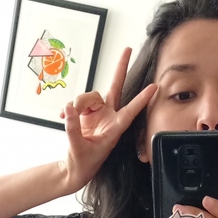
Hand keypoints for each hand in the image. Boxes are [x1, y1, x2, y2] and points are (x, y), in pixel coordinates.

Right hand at [60, 48, 156, 190]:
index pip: (130, 111)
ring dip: (78, 103)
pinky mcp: (85, 114)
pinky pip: (77, 103)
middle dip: (120, 68)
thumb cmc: (83, 163)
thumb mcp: (77, 148)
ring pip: (89, 96)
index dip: (142, 99)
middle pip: (115, 87)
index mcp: (114, 128)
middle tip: (126, 49)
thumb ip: (72, 127)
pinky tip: (63, 116)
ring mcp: (97, 113)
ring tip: (67, 116)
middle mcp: (108, 117)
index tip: (154, 87)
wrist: (75, 168)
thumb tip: (69, 108)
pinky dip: (69, 108)